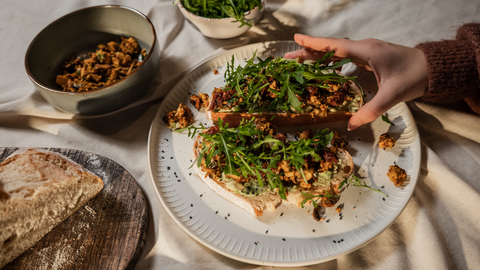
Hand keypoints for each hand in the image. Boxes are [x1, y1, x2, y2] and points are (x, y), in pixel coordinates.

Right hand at [285, 34, 427, 130]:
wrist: (433, 69)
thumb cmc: (414, 77)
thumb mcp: (392, 95)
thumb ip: (371, 109)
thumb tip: (351, 125)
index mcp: (367, 51)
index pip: (335, 46)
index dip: (315, 44)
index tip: (296, 39)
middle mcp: (364, 47)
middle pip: (331, 47)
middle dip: (309, 51)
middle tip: (288, 56)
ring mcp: (367, 51)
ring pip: (337, 50)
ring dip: (318, 54)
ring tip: (299, 60)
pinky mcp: (370, 56)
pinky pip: (344, 55)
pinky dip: (330, 59)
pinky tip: (323, 65)